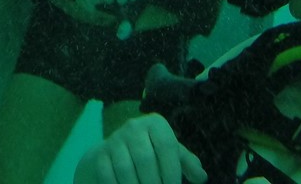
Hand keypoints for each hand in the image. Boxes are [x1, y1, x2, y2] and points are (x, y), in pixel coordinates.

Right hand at [74, 114, 206, 183]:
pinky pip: (108, 175)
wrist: (111, 152)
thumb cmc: (149, 153)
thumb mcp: (168, 154)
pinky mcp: (99, 154)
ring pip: (126, 169)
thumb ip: (186, 163)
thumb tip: (201, 177)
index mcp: (156, 124)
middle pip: (145, 160)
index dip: (172, 171)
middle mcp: (134, 126)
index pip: (167, 146)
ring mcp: (114, 139)